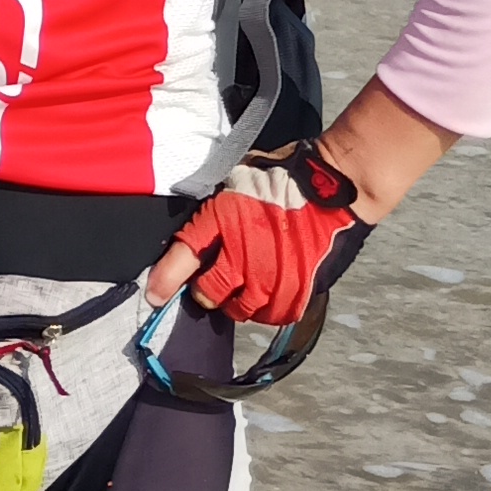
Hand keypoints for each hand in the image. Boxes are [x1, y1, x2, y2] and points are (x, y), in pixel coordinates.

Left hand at [146, 138, 366, 329]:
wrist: (336, 186)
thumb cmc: (287, 175)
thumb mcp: (240, 178)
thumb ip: (218, 208)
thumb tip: (198, 230)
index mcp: (224, 218)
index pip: (184, 254)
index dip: (165, 279)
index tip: (154, 294)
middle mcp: (243, 253)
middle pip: (208, 293)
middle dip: (206, 292)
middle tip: (213, 284)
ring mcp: (271, 277)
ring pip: (239, 310)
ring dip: (236, 303)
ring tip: (243, 289)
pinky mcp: (297, 292)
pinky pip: (271, 315)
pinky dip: (266, 309)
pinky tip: (269, 293)